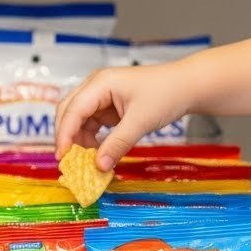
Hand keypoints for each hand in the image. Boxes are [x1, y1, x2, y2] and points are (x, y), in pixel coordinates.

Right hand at [55, 64, 191, 170]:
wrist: (187, 86)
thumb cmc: (166, 95)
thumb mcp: (141, 121)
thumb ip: (118, 144)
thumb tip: (98, 167)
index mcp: (100, 83)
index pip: (73, 109)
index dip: (65, 134)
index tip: (62, 157)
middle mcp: (95, 87)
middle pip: (68, 111)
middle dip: (67, 136)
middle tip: (68, 162)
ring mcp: (101, 96)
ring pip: (78, 119)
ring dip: (79, 139)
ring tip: (87, 160)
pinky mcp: (108, 106)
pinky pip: (91, 123)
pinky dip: (90, 138)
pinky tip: (97, 152)